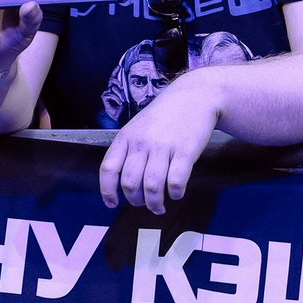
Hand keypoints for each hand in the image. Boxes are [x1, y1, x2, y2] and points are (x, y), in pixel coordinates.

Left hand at [101, 74, 221, 212]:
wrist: (195, 95)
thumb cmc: (165, 114)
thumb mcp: (138, 126)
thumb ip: (129, 149)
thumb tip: (125, 182)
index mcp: (127, 137)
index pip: (109, 168)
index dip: (107, 190)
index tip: (112, 203)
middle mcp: (142, 142)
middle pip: (130, 183)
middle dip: (136, 201)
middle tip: (143, 203)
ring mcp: (164, 147)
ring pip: (152, 187)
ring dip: (155, 204)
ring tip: (159, 206)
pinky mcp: (186, 151)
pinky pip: (176, 182)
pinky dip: (176, 193)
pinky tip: (177, 193)